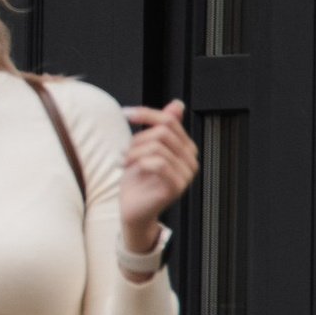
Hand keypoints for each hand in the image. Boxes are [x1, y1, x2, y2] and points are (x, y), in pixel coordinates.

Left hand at [120, 100, 197, 253]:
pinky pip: (158, 163)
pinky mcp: (177, 187)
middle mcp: (190, 160)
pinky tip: (131, 170)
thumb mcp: (146, 148)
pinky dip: (139, 164)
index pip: (169, 120)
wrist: (133, 210)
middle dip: (137, 140)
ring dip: (134, 153)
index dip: (146, 113)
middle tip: (124, 153)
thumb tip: (177, 104)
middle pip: (163, 132)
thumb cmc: (138, 180)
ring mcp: (186, 175)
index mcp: (185, 148)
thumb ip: (162, 127)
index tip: (125, 112)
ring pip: (157, 147)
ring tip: (125, 163)